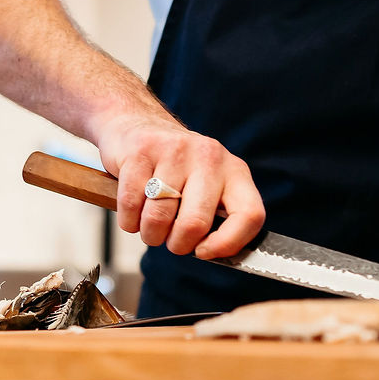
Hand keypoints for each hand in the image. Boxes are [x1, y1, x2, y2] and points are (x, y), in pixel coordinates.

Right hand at [94, 111, 265, 259]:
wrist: (137, 125)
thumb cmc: (176, 170)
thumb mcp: (208, 186)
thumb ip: (217, 218)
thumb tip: (213, 255)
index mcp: (234, 171)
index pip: (249, 215)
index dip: (229, 244)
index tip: (205, 252)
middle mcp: (209, 157)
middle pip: (195, 224)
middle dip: (177, 244)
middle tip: (170, 240)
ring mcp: (175, 151)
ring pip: (158, 218)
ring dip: (149, 234)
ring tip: (150, 225)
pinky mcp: (141, 151)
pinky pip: (131, 205)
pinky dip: (128, 221)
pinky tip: (133, 213)